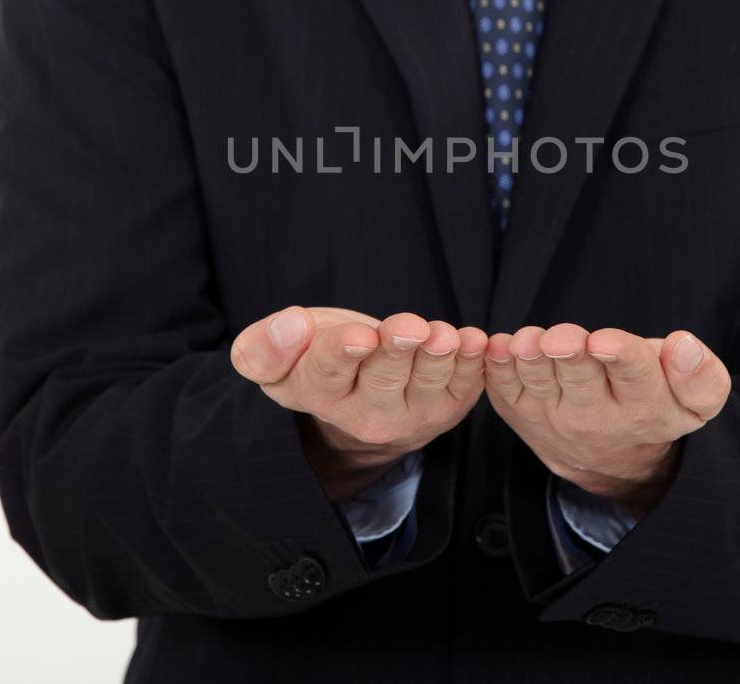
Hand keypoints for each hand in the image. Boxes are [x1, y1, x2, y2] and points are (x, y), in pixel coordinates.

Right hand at [230, 306, 486, 499]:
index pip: (328, 372)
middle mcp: (365, 415)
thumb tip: (290, 324)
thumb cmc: (314, 356)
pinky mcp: (447, 408)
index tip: (360, 337)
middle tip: (410, 327)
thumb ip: (263, 347)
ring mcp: (411, 414)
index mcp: (319, 394)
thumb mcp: (273, 355)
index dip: (344, 352)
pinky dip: (473, 362)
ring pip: (428, 383)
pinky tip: (475, 341)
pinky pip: (464, 385)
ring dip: (440, 357)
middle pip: (383, 377)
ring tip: (446, 336)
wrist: (359, 389)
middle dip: (397, 350)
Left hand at [484, 324, 730, 517]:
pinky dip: (498, 366)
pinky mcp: (522, 415)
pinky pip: (504, 389)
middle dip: (570, 354)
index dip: (620, 356)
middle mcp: (597, 418)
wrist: (617, 462)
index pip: (635, 376)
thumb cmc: (657, 406)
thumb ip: (701, 375)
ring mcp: (554, 418)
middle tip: (560, 339)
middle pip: (580, 378)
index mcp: (646, 406)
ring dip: (529, 359)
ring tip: (527, 341)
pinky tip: (500, 346)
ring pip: (538, 383)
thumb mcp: (696, 403)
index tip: (604, 342)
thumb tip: (684, 344)